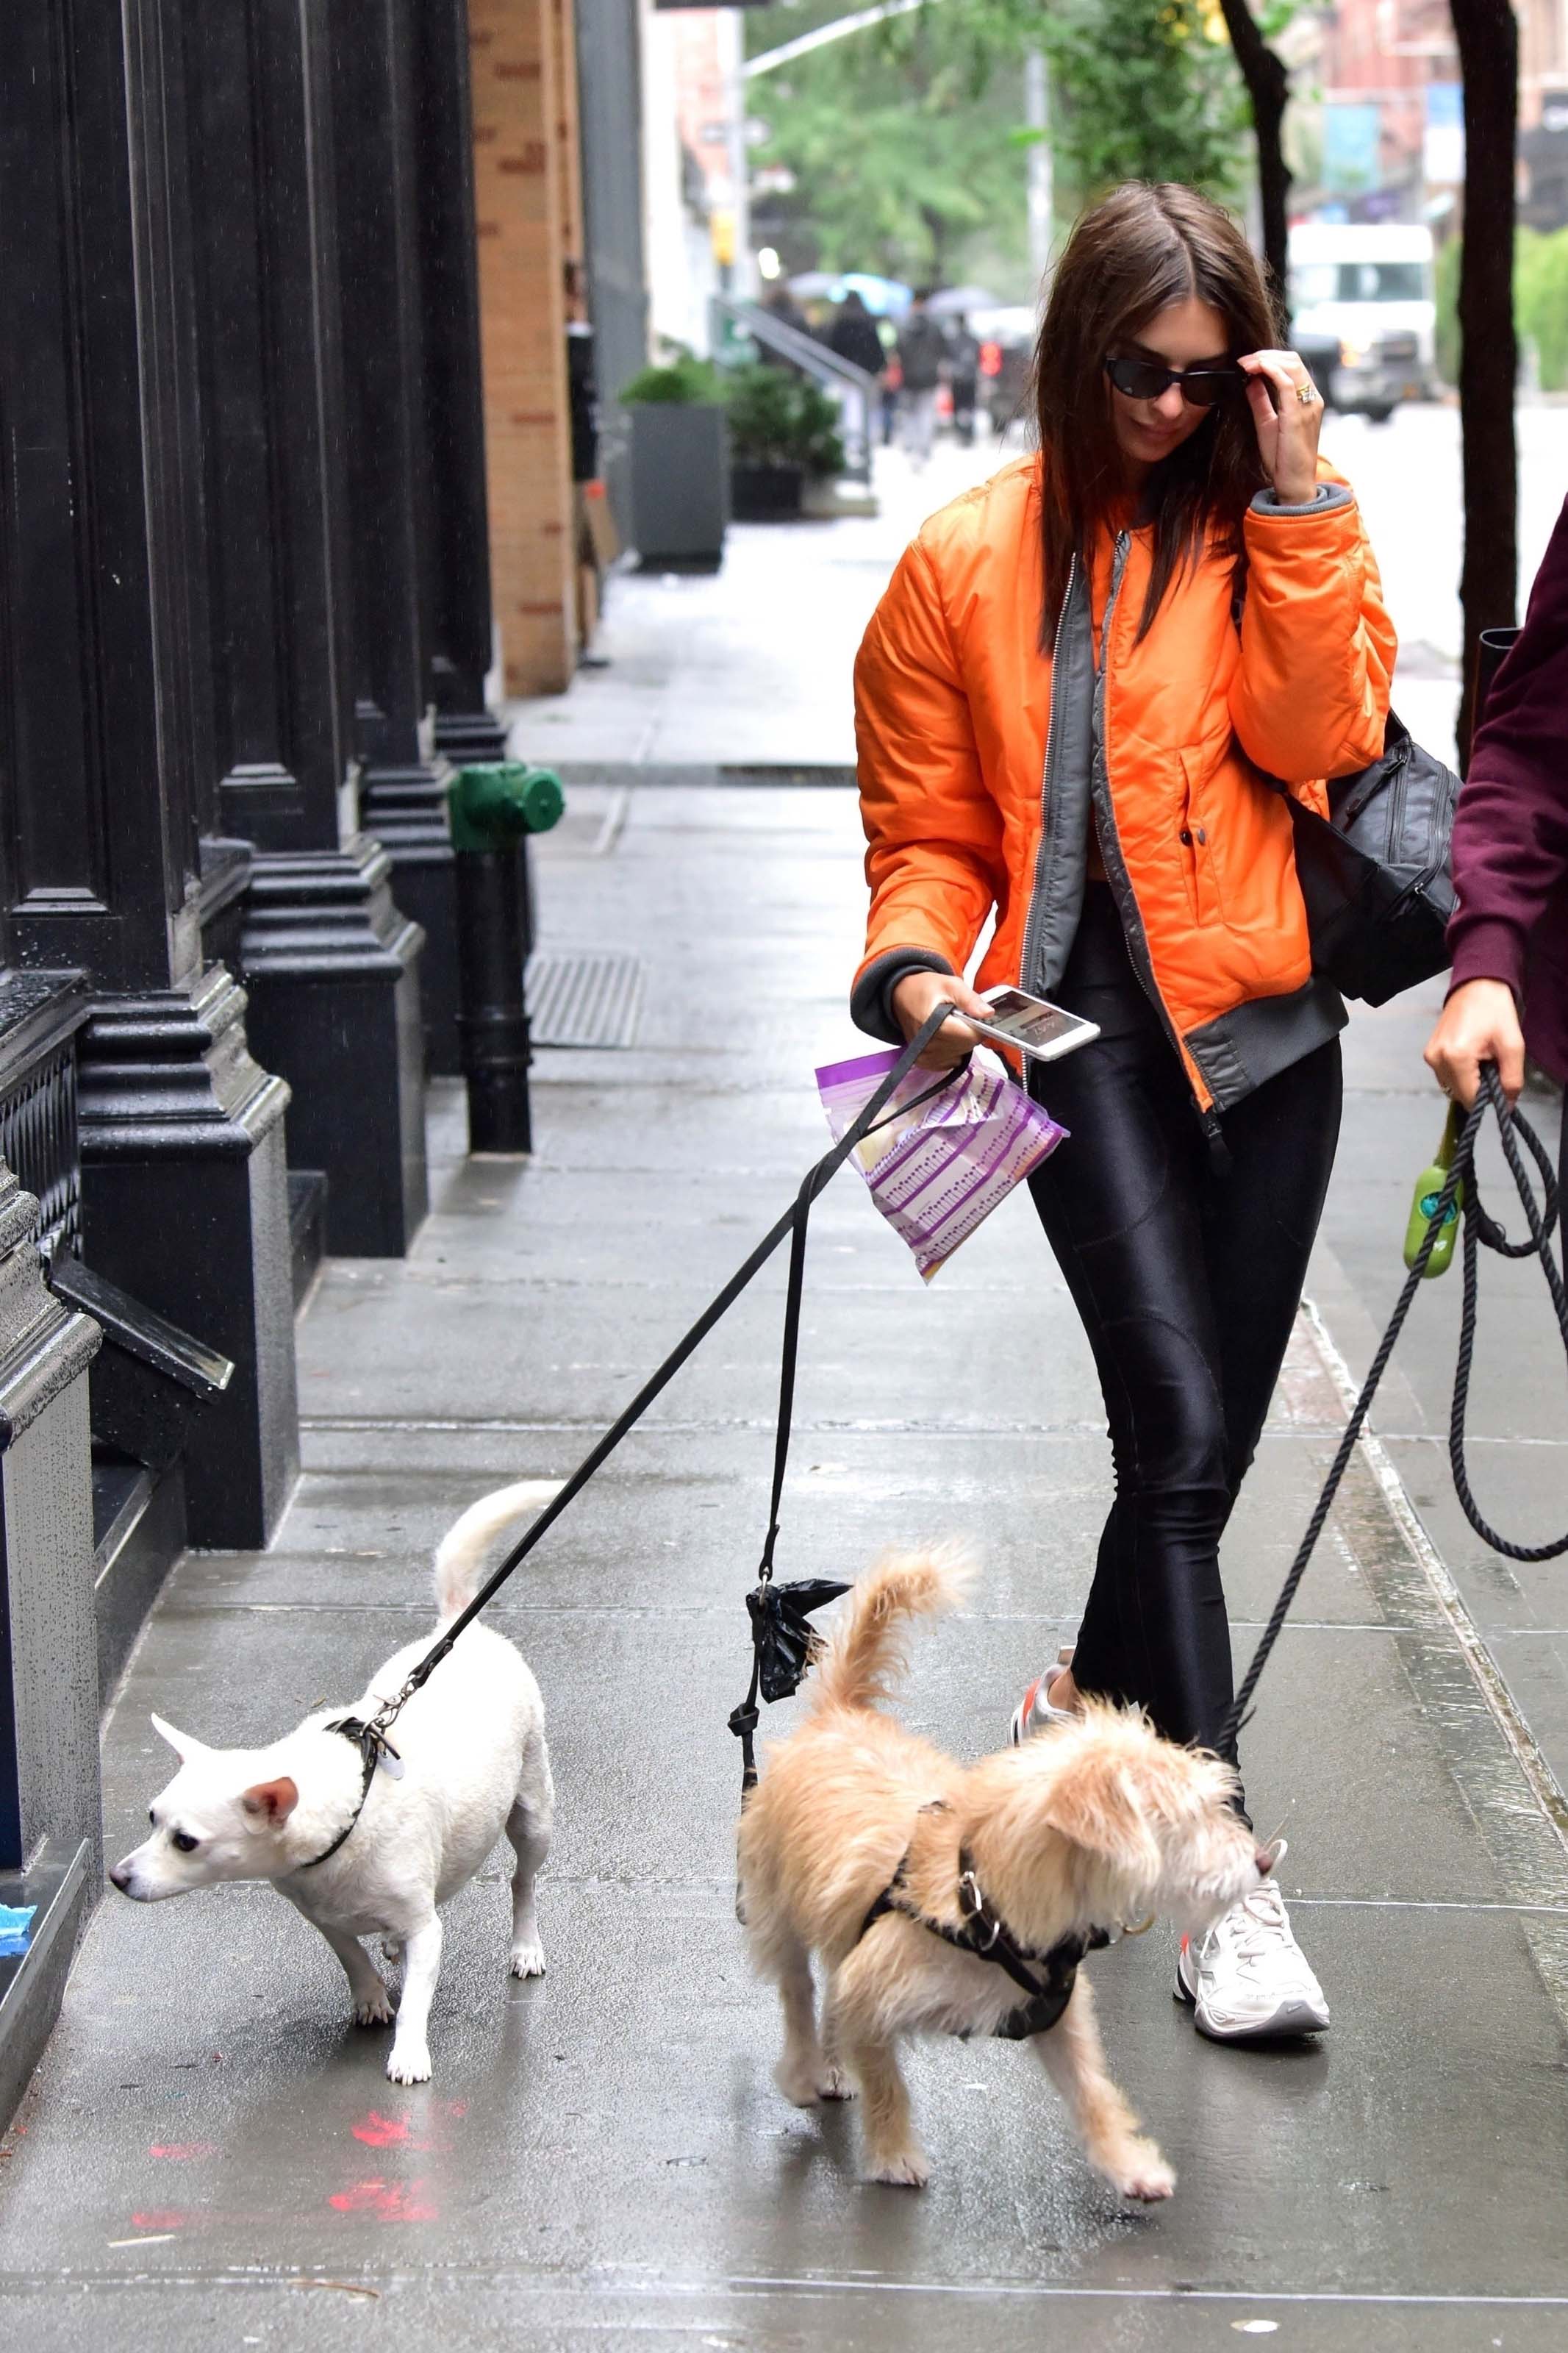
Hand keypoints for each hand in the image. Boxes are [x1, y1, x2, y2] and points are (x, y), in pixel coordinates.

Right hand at [890, 970, 992, 1070]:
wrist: (902, 996)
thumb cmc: (925, 989)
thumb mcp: (950, 985)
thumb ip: (970, 999)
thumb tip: (988, 1013)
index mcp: (935, 1026)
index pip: (971, 1036)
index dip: (977, 1025)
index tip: (970, 1015)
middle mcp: (928, 1045)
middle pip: (966, 1046)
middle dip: (968, 1032)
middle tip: (957, 1017)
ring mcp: (925, 1056)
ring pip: (960, 1054)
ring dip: (960, 1042)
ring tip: (949, 1025)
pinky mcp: (924, 1062)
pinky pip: (951, 1062)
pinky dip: (953, 1051)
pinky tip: (945, 1037)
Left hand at [1238, 349, 1323, 505]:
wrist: (1293, 483)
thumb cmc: (1282, 458)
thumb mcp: (1267, 423)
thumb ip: (1260, 400)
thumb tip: (1251, 380)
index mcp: (1307, 399)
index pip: (1292, 365)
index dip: (1269, 358)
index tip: (1246, 362)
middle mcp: (1312, 399)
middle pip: (1293, 360)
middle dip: (1265, 355)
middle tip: (1243, 360)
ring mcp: (1308, 406)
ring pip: (1291, 366)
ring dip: (1265, 359)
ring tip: (1246, 364)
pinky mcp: (1298, 416)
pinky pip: (1287, 383)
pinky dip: (1271, 370)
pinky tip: (1256, 369)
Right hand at [1423, 978, 1525, 1106]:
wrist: (1477, 986)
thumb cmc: (1495, 1011)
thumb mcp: (1513, 1046)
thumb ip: (1511, 1080)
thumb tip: (1507, 1106)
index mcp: (1456, 1057)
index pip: (1471, 1099)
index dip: (1489, 1098)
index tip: (1500, 1081)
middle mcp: (1437, 1059)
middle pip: (1460, 1095)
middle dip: (1479, 1088)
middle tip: (1492, 1064)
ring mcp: (1430, 1056)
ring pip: (1453, 1088)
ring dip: (1469, 1081)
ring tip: (1481, 1058)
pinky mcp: (1429, 1053)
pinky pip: (1446, 1076)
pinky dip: (1461, 1074)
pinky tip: (1471, 1056)